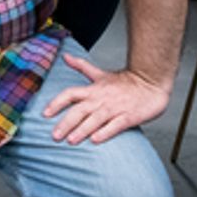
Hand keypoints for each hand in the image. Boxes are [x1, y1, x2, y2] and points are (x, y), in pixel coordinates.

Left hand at [43, 53, 171, 144]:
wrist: (151, 83)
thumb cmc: (125, 82)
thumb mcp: (100, 73)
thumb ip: (81, 66)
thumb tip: (65, 56)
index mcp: (93, 89)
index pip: (70, 94)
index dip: (57, 103)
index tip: (45, 114)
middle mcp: (101, 99)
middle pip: (79, 110)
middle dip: (66, 123)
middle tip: (54, 136)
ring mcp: (115, 108)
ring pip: (95, 119)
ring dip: (82, 130)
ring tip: (71, 140)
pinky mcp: (129, 117)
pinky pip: (115, 125)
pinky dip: (106, 132)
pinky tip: (96, 140)